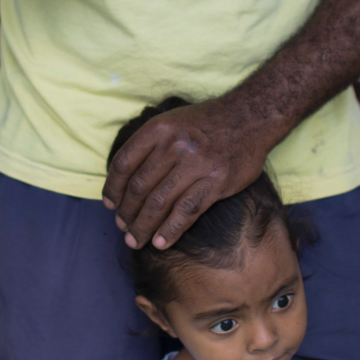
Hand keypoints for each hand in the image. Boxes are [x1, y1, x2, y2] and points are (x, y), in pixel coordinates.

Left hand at [103, 97, 273, 248]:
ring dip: (143, 226)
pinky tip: (160, 242)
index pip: (124, 164)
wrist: (250, 117)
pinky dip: (170, 230)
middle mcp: (173, 146)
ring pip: (159, 203)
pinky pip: (186, 211)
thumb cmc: (206, 122)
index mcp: (158, 130)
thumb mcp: (172, 120)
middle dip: (127, 213)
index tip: (110, 204)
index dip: (113, 188)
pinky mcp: (215, 182)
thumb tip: (125, 176)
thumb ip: (149, 144)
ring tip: (135, 241)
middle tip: (123, 227)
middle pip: (139, 188)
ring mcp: (195, 165)